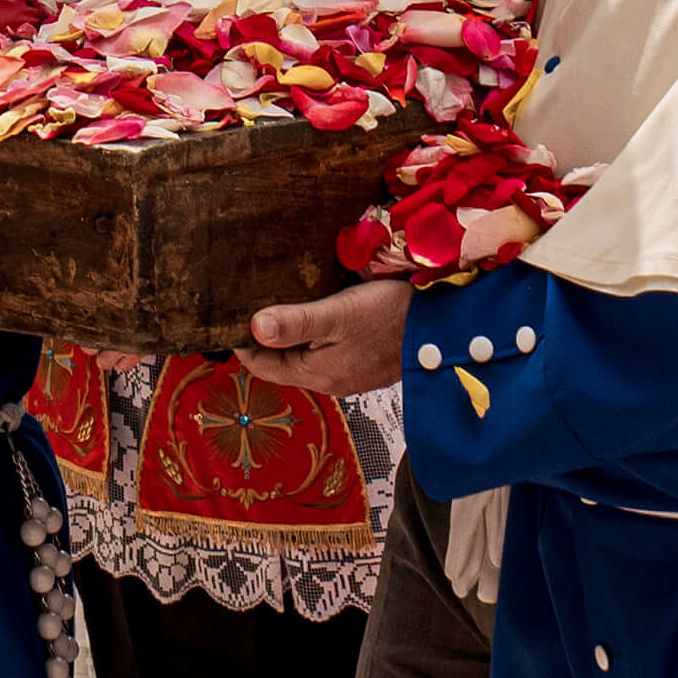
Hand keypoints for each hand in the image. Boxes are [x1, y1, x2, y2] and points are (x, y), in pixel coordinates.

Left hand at [236, 277, 409, 395]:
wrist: (443, 327)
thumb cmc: (391, 316)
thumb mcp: (338, 314)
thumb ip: (295, 322)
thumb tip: (252, 328)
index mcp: (315, 374)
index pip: (259, 364)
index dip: (243, 338)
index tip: (234, 309)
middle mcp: (329, 380)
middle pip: (280, 360)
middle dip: (266, 334)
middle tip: (255, 297)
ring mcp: (348, 373)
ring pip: (304, 354)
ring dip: (292, 331)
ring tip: (284, 298)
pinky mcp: (365, 362)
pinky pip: (327, 350)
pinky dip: (317, 333)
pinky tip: (321, 309)